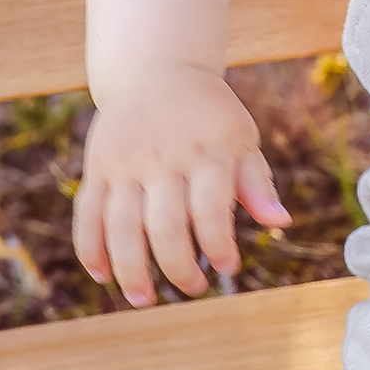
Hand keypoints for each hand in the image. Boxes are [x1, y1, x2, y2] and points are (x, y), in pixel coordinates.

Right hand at [72, 65, 289, 306]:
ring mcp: (125, 162)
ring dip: (130, 271)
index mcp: (207, 150)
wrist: (157, 69)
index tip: (227, 268)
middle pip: (164, 226)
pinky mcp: (98, 166)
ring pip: (120, 226)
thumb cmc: (209, 115)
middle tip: (192, 290)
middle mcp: (163, 157)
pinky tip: (102, 275)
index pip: (211, 210)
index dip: (218, 246)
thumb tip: (281, 222)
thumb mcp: (241, 138)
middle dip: (177, 269)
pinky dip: (90, 249)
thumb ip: (258, 182)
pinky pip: (87, 214)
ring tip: (143, 299)